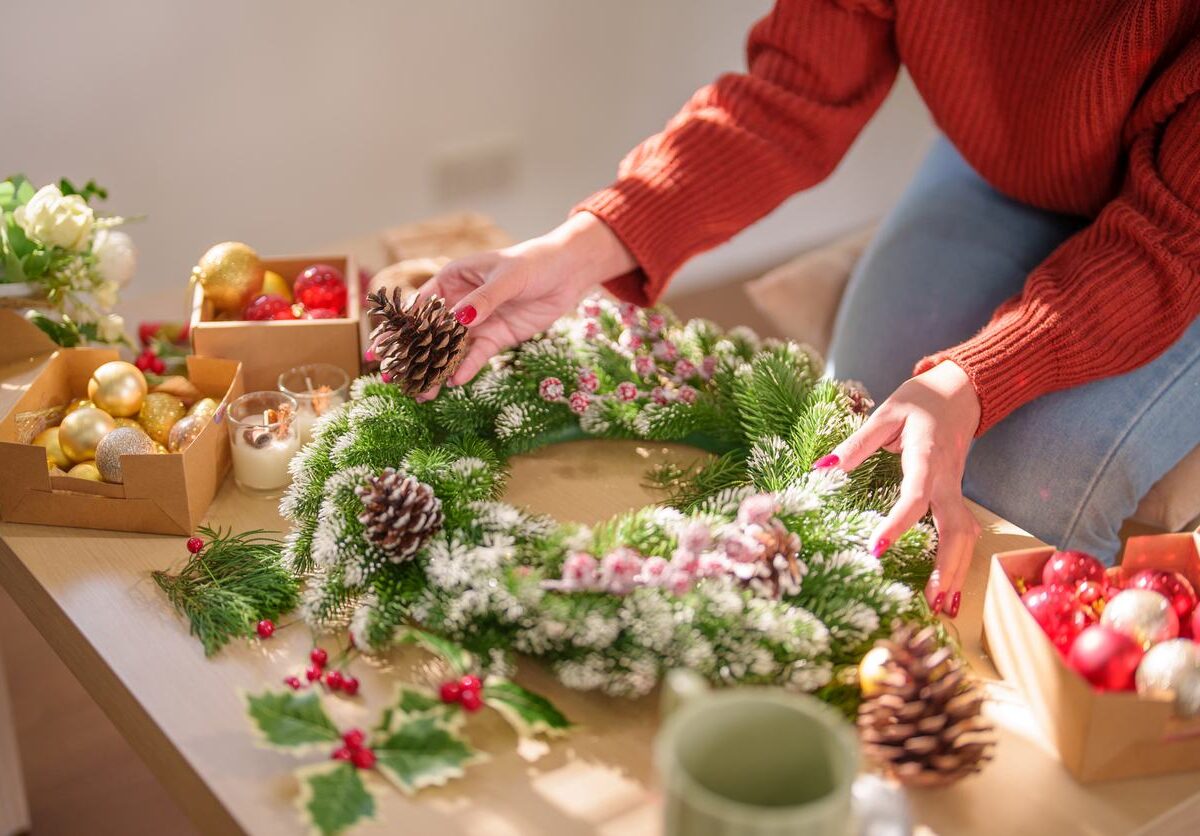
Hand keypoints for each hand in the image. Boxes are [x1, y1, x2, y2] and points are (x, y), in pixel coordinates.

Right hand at [411, 212, 634, 397]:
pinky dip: (465, 369)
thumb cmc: (534, 263)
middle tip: (392, 381)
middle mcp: (459, 302)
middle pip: (430, 333)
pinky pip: (476, 356)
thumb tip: (460, 320)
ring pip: (450, 350)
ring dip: (436, 371)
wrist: (567, 273)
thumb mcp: (508, 277)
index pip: (419, 306)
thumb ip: (484, 299)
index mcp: (452, 279)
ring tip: (422, 394)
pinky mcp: (495, 338)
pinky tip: (454, 383)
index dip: (398, 328)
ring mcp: (477, 323)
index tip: (380, 348)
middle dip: (411, 357)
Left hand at [815, 361, 981, 615]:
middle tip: (933, 602)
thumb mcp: (884, 414)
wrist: (962, 391)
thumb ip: (855, 444)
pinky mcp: (957, 495)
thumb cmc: (919, 402)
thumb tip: (821, 469)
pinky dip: (959, 559)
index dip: (898, 523)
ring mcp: (956, 488)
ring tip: (943, 606)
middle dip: (947, 565)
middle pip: (956, 528)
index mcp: (927, 457)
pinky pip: (963, 531)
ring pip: (966, 534)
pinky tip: (948, 585)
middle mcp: (947, 479)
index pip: (915, 496)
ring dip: (957, 570)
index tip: (876, 549)